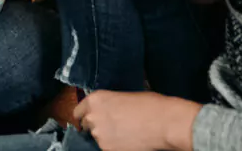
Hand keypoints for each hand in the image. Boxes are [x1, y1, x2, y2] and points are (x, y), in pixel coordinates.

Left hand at [74, 91, 200, 150]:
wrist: (163, 122)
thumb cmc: (150, 104)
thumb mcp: (125, 96)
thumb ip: (110, 104)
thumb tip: (109, 110)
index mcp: (95, 99)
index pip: (78, 112)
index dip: (85, 116)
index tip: (90, 119)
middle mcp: (93, 117)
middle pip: (87, 126)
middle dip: (96, 126)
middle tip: (112, 127)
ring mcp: (99, 136)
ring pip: (98, 139)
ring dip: (106, 137)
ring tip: (123, 134)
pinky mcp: (107, 150)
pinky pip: (107, 148)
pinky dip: (114, 146)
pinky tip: (127, 141)